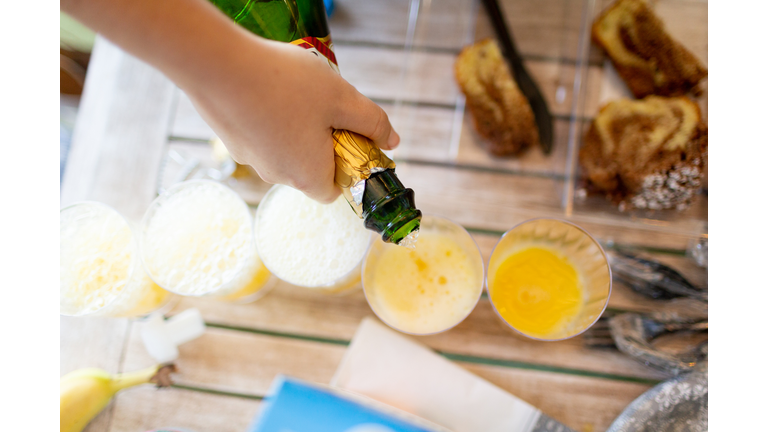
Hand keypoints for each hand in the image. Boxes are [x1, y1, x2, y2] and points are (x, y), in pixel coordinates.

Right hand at [181, 36, 399, 203]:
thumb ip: (372, 123)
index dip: (347, 165)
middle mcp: (277, 176)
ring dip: (296, 125)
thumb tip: (393, 141)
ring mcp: (249, 158)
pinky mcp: (231, 139)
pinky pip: (261, 134)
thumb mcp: (343, 99)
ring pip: (285, 148)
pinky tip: (269, 88)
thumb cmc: (285, 84)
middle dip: (322, 140)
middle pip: (310, 168)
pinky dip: (270, 116)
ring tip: (294, 91)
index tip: (348, 134)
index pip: (335, 189)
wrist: (217, 65)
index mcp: (308, 176)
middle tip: (323, 104)